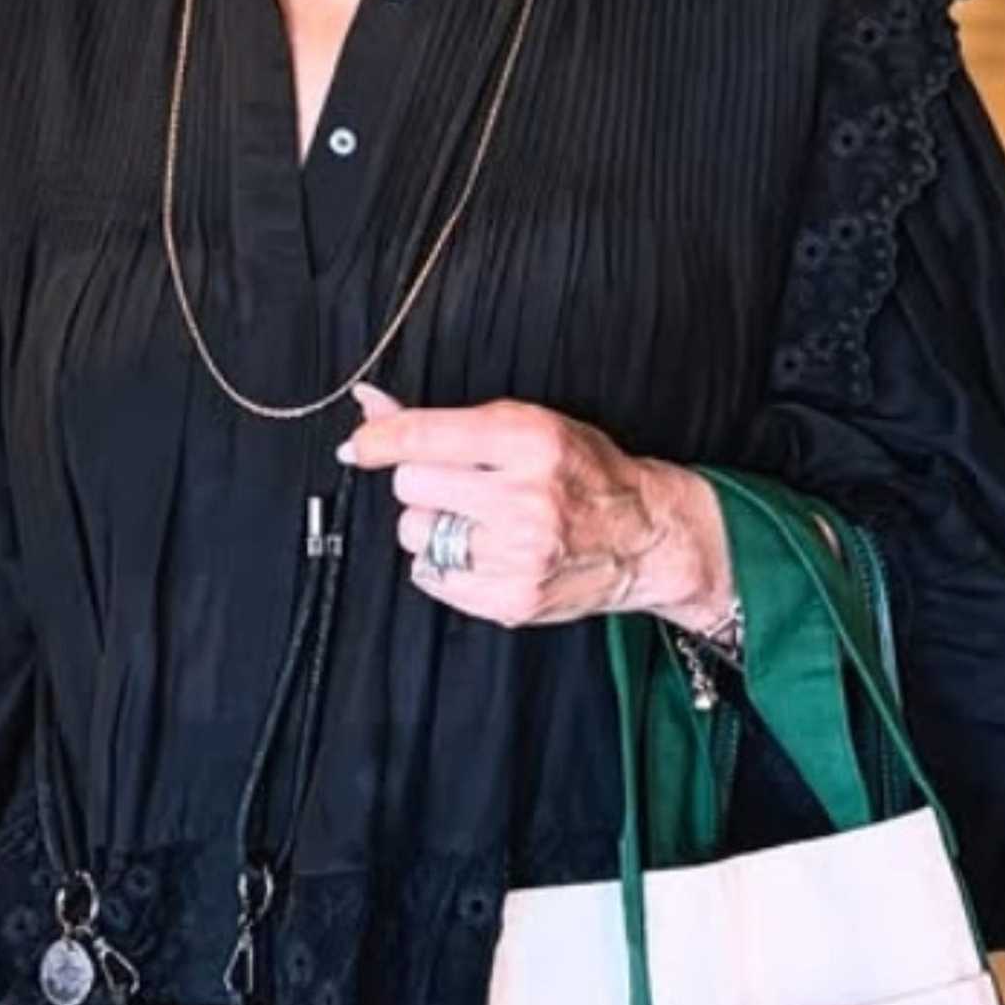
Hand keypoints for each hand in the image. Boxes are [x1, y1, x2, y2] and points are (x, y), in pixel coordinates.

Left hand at [338, 384, 733, 630]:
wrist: (644, 535)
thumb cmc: (583, 470)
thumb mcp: (525, 423)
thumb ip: (443, 420)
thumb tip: (371, 404)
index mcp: (529, 441)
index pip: (424, 436)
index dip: (378, 439)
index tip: (359, 444)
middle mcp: (524, 498)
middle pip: (411, 486)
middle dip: (423, 480)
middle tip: (458, 482)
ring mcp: (518, 555)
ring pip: (416, 532)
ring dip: (433, 523)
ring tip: (476, 518)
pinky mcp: (511, 600)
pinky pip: (429, 575)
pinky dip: (444, 562)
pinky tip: (481, 550)